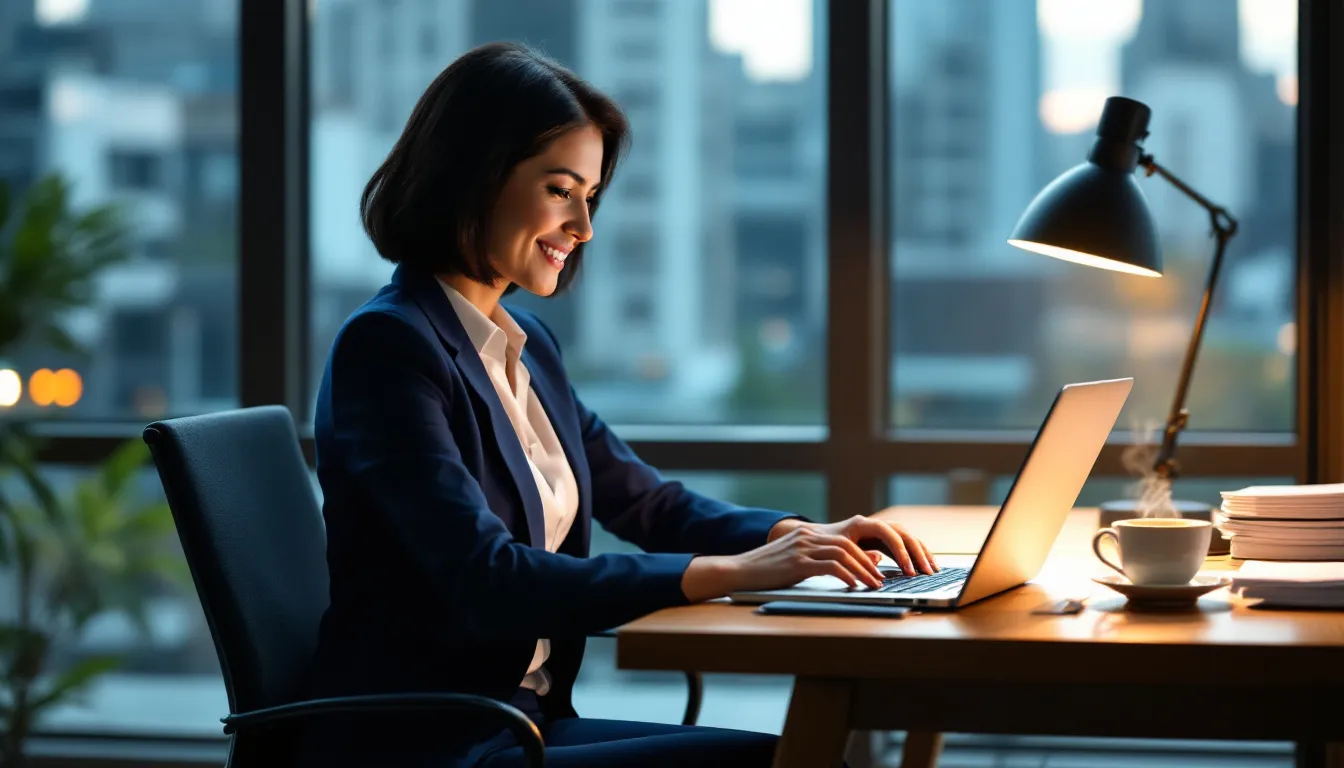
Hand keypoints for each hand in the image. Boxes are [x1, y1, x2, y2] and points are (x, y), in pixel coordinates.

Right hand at [681, 525, 893, 601]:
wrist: (738, 571)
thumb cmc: (766, 572)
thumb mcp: (795, 563)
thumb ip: (819, 561)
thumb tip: (846, 566)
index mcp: (807, 534)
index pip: (844, 540)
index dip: (864, 555)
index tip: (877, 570)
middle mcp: (806, 537)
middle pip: (848, 545)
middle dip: (868, 563)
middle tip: (881, 579)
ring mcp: (802, 548)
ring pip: (843, 554)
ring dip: (862, 571)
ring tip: (873, 585)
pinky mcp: (797, 562)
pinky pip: (830, 566)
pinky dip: (846, 576)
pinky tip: (853, 586)